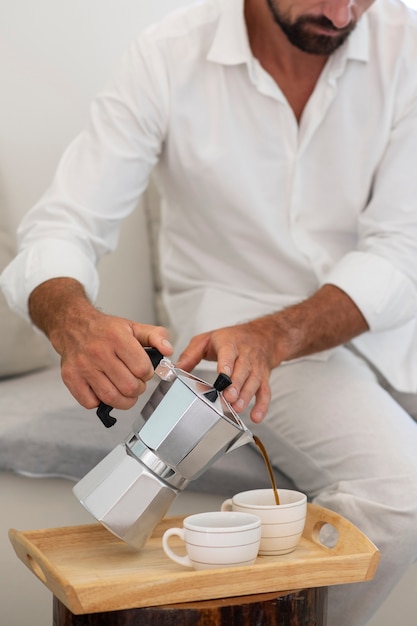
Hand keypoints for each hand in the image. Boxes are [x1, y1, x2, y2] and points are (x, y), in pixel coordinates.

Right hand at [28, 278, 172, 409]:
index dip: (147, 374)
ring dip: (124, 400)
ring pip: (111, 398)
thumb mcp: (134, 327)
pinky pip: (90, 403)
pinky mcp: (71, 378)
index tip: (143, 371)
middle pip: (129, 387)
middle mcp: (99, 352)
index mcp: (117, 337)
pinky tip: (104, 390)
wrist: (73, 326)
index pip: (142, 369)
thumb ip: (155, 337)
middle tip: (135, 382)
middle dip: (138, 388)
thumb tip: (167, 350)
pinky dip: (100, 402)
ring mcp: (83, 366)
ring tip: (124, 390)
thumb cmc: (106, 330)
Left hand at [176, 285, 368, 422]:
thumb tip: (174, 367)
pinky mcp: (265, 378)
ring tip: (240, 411)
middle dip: (235, 387)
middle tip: (227, 402)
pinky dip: (262, 404)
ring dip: (248, 397)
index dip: (225, 366)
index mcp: (229, 343)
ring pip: (254, 384)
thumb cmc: (231, 337)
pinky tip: (256, 417)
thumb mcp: (208, 339)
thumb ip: (191, 352)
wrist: (264, 334)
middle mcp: (246, 355)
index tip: (221, 378)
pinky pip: (266, 392)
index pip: (228, 354)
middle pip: (242, 373)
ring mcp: (258, 367)